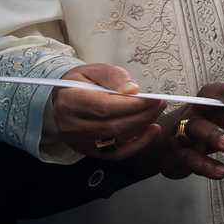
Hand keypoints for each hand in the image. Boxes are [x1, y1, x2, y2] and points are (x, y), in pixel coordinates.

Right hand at [50, 64, 164, 158]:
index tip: (154, 99)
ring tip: (156, 113)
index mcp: (70, 100)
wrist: (63, 98)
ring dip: (142, 128)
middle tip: (161, 104)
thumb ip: (115, 77)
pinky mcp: (88, 150)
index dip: (133, 105)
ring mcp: (79, 141)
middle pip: (113, 126)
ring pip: (116, 140)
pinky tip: (149, 131)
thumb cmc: (81, 82)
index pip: (106, 107)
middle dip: (142, 116)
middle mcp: (71, 125)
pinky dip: (136, 145)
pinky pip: (115, 153)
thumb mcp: (96, 70)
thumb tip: (132, 90)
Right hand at [154, 82, 223, 180]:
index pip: (218, 90)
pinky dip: (206, 165)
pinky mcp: (176, 153)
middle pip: (204, 104)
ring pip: (194, 129)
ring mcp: (181, 132)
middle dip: (223, 101)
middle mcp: (192, 113)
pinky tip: (221, 171)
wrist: (167, 143)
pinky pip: (189, 158)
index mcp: (207, 102)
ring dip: (213, 135)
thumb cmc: (202, 128)